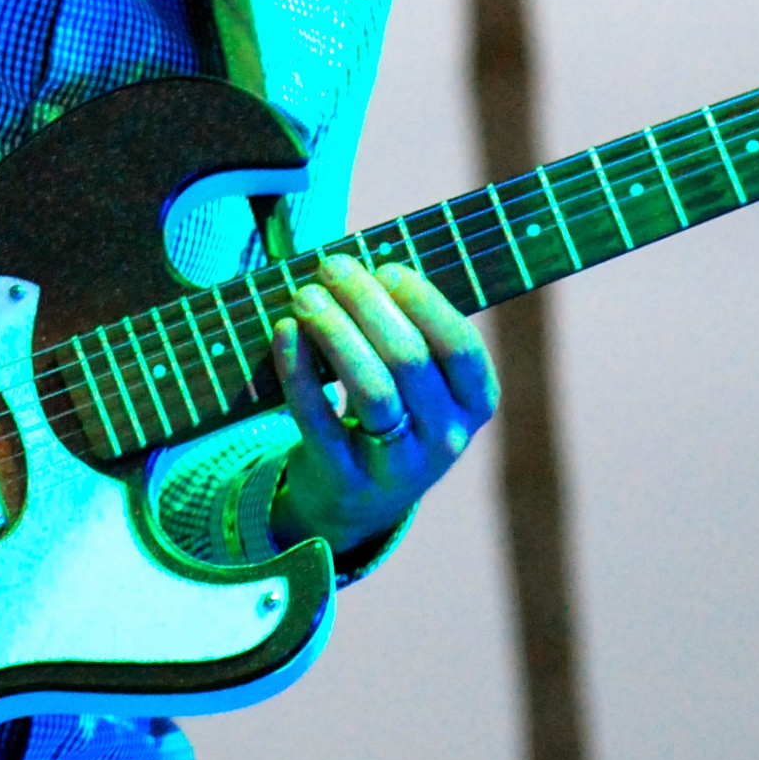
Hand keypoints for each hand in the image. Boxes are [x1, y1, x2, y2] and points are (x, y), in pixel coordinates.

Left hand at [269, 256, 497, 559]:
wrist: (357, 498)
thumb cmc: (392, 408)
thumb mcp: (420, 379)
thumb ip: (406, 325)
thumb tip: (361, 261)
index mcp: (473, 402)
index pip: (460, 347)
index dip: (423, 302)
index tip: (386, 267)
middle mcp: (445, 438)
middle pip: (409, 360)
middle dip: (366, 303)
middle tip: (331, 267)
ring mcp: (398, 467)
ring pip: (371, 390)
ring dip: (335, 332)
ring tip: (305, 295)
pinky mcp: (347, 481)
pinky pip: (320, 421)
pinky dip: (297, 371)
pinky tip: (285, 332)